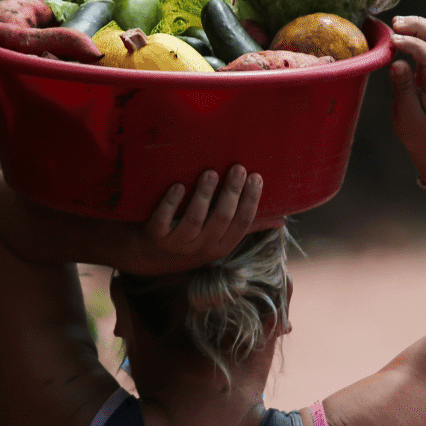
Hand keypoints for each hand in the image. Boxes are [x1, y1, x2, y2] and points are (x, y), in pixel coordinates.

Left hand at [126, 165, 265, 274]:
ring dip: (203, 195)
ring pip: (194, 220)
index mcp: (220, 246)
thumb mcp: (218, 240)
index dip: (251, 200)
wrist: (145, 257)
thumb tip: (281, 221)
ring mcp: (176, 244)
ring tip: (210, 172)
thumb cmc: (189, 241)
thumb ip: (246, 227)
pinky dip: (170, 203)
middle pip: (221, 219)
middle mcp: (201, 248)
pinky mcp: (154, 237)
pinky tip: (177, 186)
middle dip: (231, 193)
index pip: (242, 224)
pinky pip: (163, 220)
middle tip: (238, 168)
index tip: (256, 177)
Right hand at [389, 15, 425, 178]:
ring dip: (419, 26)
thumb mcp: (407, 115)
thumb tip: (397, 63)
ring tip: (397, 22)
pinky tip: (402, 30)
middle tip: (396, 23)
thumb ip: (403, 88)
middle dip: (419, 27)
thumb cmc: (418, 131)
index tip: (393, 41)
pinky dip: (418, 32)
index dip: (413, 45)